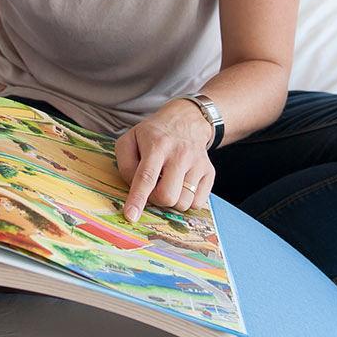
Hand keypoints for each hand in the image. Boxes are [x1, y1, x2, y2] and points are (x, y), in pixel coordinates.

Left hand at [114, 104, 214, 221]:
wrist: (187, 121)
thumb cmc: (153, 135)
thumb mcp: (129, 140)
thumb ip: (126, 165)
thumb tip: (134, 190)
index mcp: (156, 145)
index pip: (146, 177)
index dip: (138, 199)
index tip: (131, 216)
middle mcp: (180, 154)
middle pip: (167, 196)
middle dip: (156, 200)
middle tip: (154, 187)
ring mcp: (198, 163)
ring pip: (184, 203)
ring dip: (172, 200)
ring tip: (168, 183)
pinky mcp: (210, 172)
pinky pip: (198, 203)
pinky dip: (187, 200)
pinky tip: (181, 185)